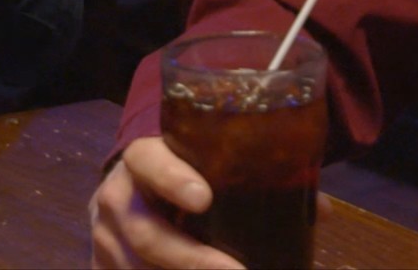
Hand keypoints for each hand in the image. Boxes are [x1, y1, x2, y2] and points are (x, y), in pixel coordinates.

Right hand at [90, 137, 240, 269]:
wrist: (130, 189)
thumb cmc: (183, 174)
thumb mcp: (201, 163)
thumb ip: (247, 178)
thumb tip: (317, 207)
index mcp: (141, 159)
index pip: (149, 161)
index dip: (172, 179)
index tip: (205, 198)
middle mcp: (116, 196)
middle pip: (145, 233)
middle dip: (191, 259)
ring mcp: (104, 236)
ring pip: (136, 268)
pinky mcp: (100, 264)